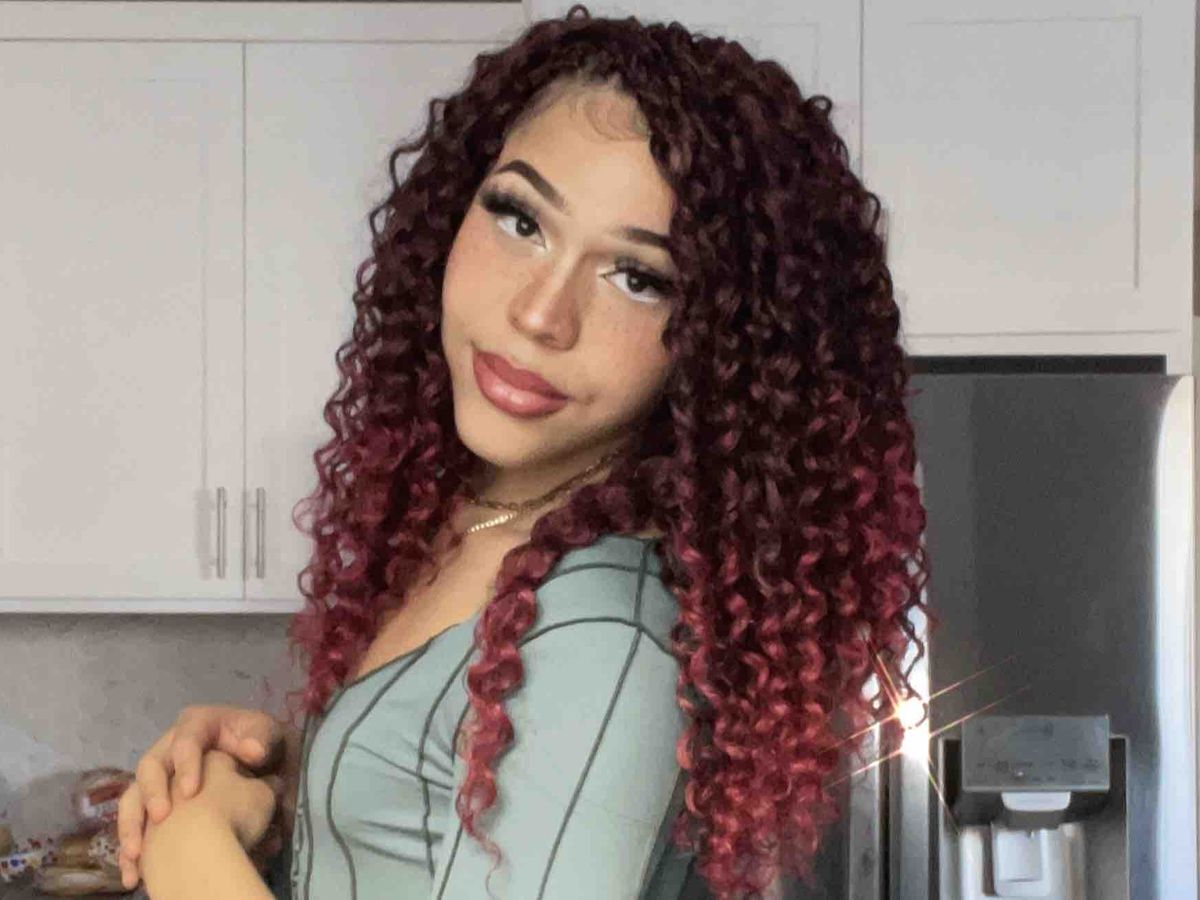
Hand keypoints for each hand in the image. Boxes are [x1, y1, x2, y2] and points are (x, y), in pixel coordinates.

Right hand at [117, 704, 296, 888]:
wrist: (255, 764)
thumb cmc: (258, 743)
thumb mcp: (265, 734)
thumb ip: (261, 740)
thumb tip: (252, 751)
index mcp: (196, 726)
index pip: (186, 742)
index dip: (185, 765)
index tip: (191, 792)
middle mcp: (170, 749)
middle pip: (150, 766)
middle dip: (152, 792)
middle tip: (161, 817)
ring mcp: (159, 777)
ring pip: (133, 796)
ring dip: (131, 825)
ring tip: (136, 854)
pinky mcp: (154, 803)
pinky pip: (134, 824)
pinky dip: (132, 849)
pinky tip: (134, 872)